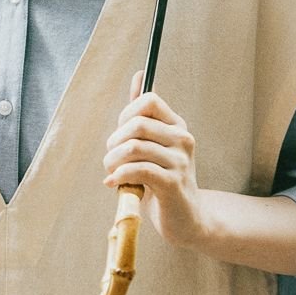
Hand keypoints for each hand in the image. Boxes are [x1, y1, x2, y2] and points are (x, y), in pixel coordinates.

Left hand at [102, 70, 207, 249]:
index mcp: (177, 126)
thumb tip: (139, 76)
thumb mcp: (154, 144)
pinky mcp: (172, 183)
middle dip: (114, 141)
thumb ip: (144, 113)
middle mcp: (182, 139)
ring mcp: (180, 161)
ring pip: (134, 147)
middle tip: (111, 159)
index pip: (148, 100)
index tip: (120, 136)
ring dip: (112, 161)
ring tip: (112, 173)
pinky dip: (119, 175)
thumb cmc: (163, 180)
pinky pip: (138, 170)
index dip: (125, 115)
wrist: (184, 218)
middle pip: (137, 124)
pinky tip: (113, 183)